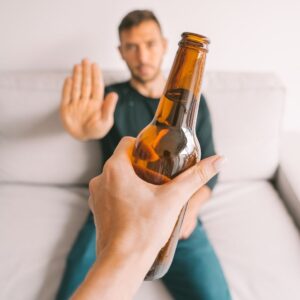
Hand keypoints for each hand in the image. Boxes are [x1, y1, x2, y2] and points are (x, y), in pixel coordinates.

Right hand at [60, 59, 117, 140]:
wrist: (83, 137)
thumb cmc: (96, 130)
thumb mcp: (105, 121)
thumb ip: (109, 108)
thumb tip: (114, 94)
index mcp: (97, 103)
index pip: (96, 86)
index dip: (95, 75)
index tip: (95, 65)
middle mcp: (86, 101)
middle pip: (86, 84)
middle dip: (86, 72)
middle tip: (85, 60)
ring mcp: (76, 103)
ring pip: (77, 87)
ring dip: (77, 76)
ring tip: (78, 66)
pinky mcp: (66, 108)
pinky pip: (66, 96)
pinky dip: (67, 88)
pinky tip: (69, 79)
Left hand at [89, 137, 223, 260]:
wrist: (123, 262)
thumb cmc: (145, 229)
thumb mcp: (174, 198)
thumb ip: (196, 177)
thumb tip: (220, 160)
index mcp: (115, 169)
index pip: (127, 142)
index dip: (143, 146)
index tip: (155, 156)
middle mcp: (100, 179)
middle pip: (122, 160)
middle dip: (140, 164)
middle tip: (157, 175)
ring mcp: (95, 195)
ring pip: (115, 177)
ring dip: (130, 179)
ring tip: (149, 191)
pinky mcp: (96, 209)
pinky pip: (110, 192)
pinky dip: (122, 193)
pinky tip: (137, 205)